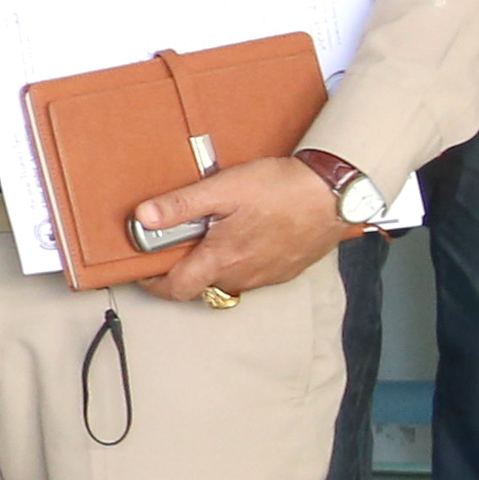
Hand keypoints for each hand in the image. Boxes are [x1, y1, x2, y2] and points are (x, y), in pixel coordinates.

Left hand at [124, 150, 352, 300]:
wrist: (334, 194)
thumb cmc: (282, 190)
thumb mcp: (222, 189)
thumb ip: (180, 206)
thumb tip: (143, 218)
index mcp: (222, 259)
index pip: (176, 289)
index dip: (153, 285)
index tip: (143, 271)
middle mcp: (244, 275)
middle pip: (200, 283)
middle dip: (184, 266)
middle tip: (179, 240)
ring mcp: (267, 276)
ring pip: (227, 278)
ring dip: (214, 261)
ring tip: (213, 231)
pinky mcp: (286, 270)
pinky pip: (252, 273)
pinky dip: (240, 258)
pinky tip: (244, 233)